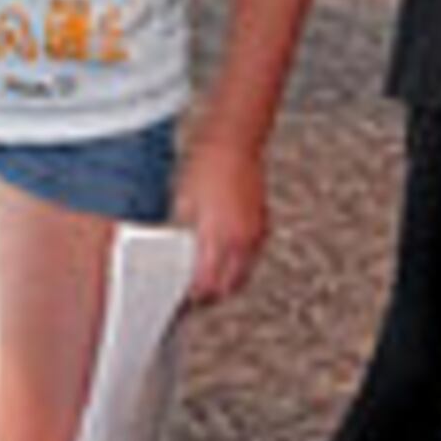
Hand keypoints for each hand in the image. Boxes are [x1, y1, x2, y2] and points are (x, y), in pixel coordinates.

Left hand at [178, 131, 268, 307]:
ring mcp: (255, 232)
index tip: (183, 299)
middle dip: (211, 295)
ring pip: (243, 274)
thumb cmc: (205, 165)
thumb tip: (178, 259)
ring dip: (227, 281)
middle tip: (196, 294)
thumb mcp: (182, 205)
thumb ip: (183, 238)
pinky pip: (252, 255)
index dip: (194, 297)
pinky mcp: (263, 223)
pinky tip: (225, 254)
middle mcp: (241, 240)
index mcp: (219, 237)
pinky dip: (239, 262)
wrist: (233, 141)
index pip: (207, 285)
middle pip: (228, 287)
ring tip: (210, 276)